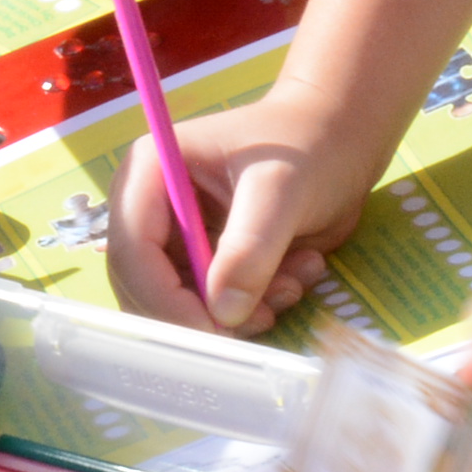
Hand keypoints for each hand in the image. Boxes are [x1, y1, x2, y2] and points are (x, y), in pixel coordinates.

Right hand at [101, 85, 376, 333]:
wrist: (339, 142)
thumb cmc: (307, 146)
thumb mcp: (282, 189)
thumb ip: (251, 248)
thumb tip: (224, 314)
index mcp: (149, 172)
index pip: (132, 249)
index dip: (162, 296)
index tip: (213, 328)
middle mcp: (150, 209)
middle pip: (143, 286)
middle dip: (202, 313)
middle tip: (261, 316)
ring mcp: (175, 239)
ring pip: (180, 306)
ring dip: (239, 312)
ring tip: (293, 281)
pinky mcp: (203, 264)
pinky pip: (213, 309)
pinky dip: (255, 308)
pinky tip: (296, 275)